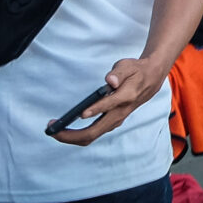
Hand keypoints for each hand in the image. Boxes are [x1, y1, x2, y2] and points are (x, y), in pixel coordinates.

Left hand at [49, 56, 167, 145]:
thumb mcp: (128, 65)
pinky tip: (64, 130)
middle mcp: (120, 113)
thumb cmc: (135, 71)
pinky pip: (93, 134)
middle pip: (95, 131)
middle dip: (71, 134)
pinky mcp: (111, 122)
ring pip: (92, 136)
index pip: (109, 106)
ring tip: (53, 130)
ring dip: (71, 137)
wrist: (150, 81)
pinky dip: (77, 135)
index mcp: (126, 96)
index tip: (80, 113)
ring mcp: (115, 120)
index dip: (95, 110)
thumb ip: (119, 72)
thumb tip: (110, 81)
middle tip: (52, 129)